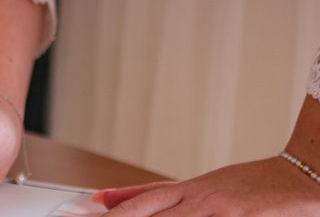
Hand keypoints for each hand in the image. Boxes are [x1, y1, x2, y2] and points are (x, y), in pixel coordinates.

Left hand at [94, 158, 319, 215]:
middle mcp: (200, 200)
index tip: (90, 212)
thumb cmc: (248, 186)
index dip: (116, 210)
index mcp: (190, 189)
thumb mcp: (203, 187)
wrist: (299, 177)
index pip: (143, 201)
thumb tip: (112, 198)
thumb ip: (161, 194)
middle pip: (150, 213)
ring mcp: (218, 213)